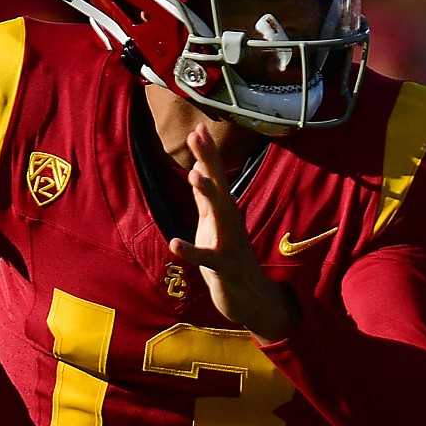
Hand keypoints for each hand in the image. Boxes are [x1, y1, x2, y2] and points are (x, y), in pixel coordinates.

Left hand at [169, 125, 298, 341]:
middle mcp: (230, 222)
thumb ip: (205, 199)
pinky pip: (207, 258)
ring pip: (219, 215)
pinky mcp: (224, 267)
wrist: (251, 298)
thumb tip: (200, 169)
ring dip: (207, 194)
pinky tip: (174, 243)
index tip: (198, 127)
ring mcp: (229, 243)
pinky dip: (191, 251)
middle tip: (198, 136)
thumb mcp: (214, 225)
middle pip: (219, 185)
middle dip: (208, 160)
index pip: (216, 176)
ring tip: (192, 175)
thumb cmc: (229, 259)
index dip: (207, 153)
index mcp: (225, 212)